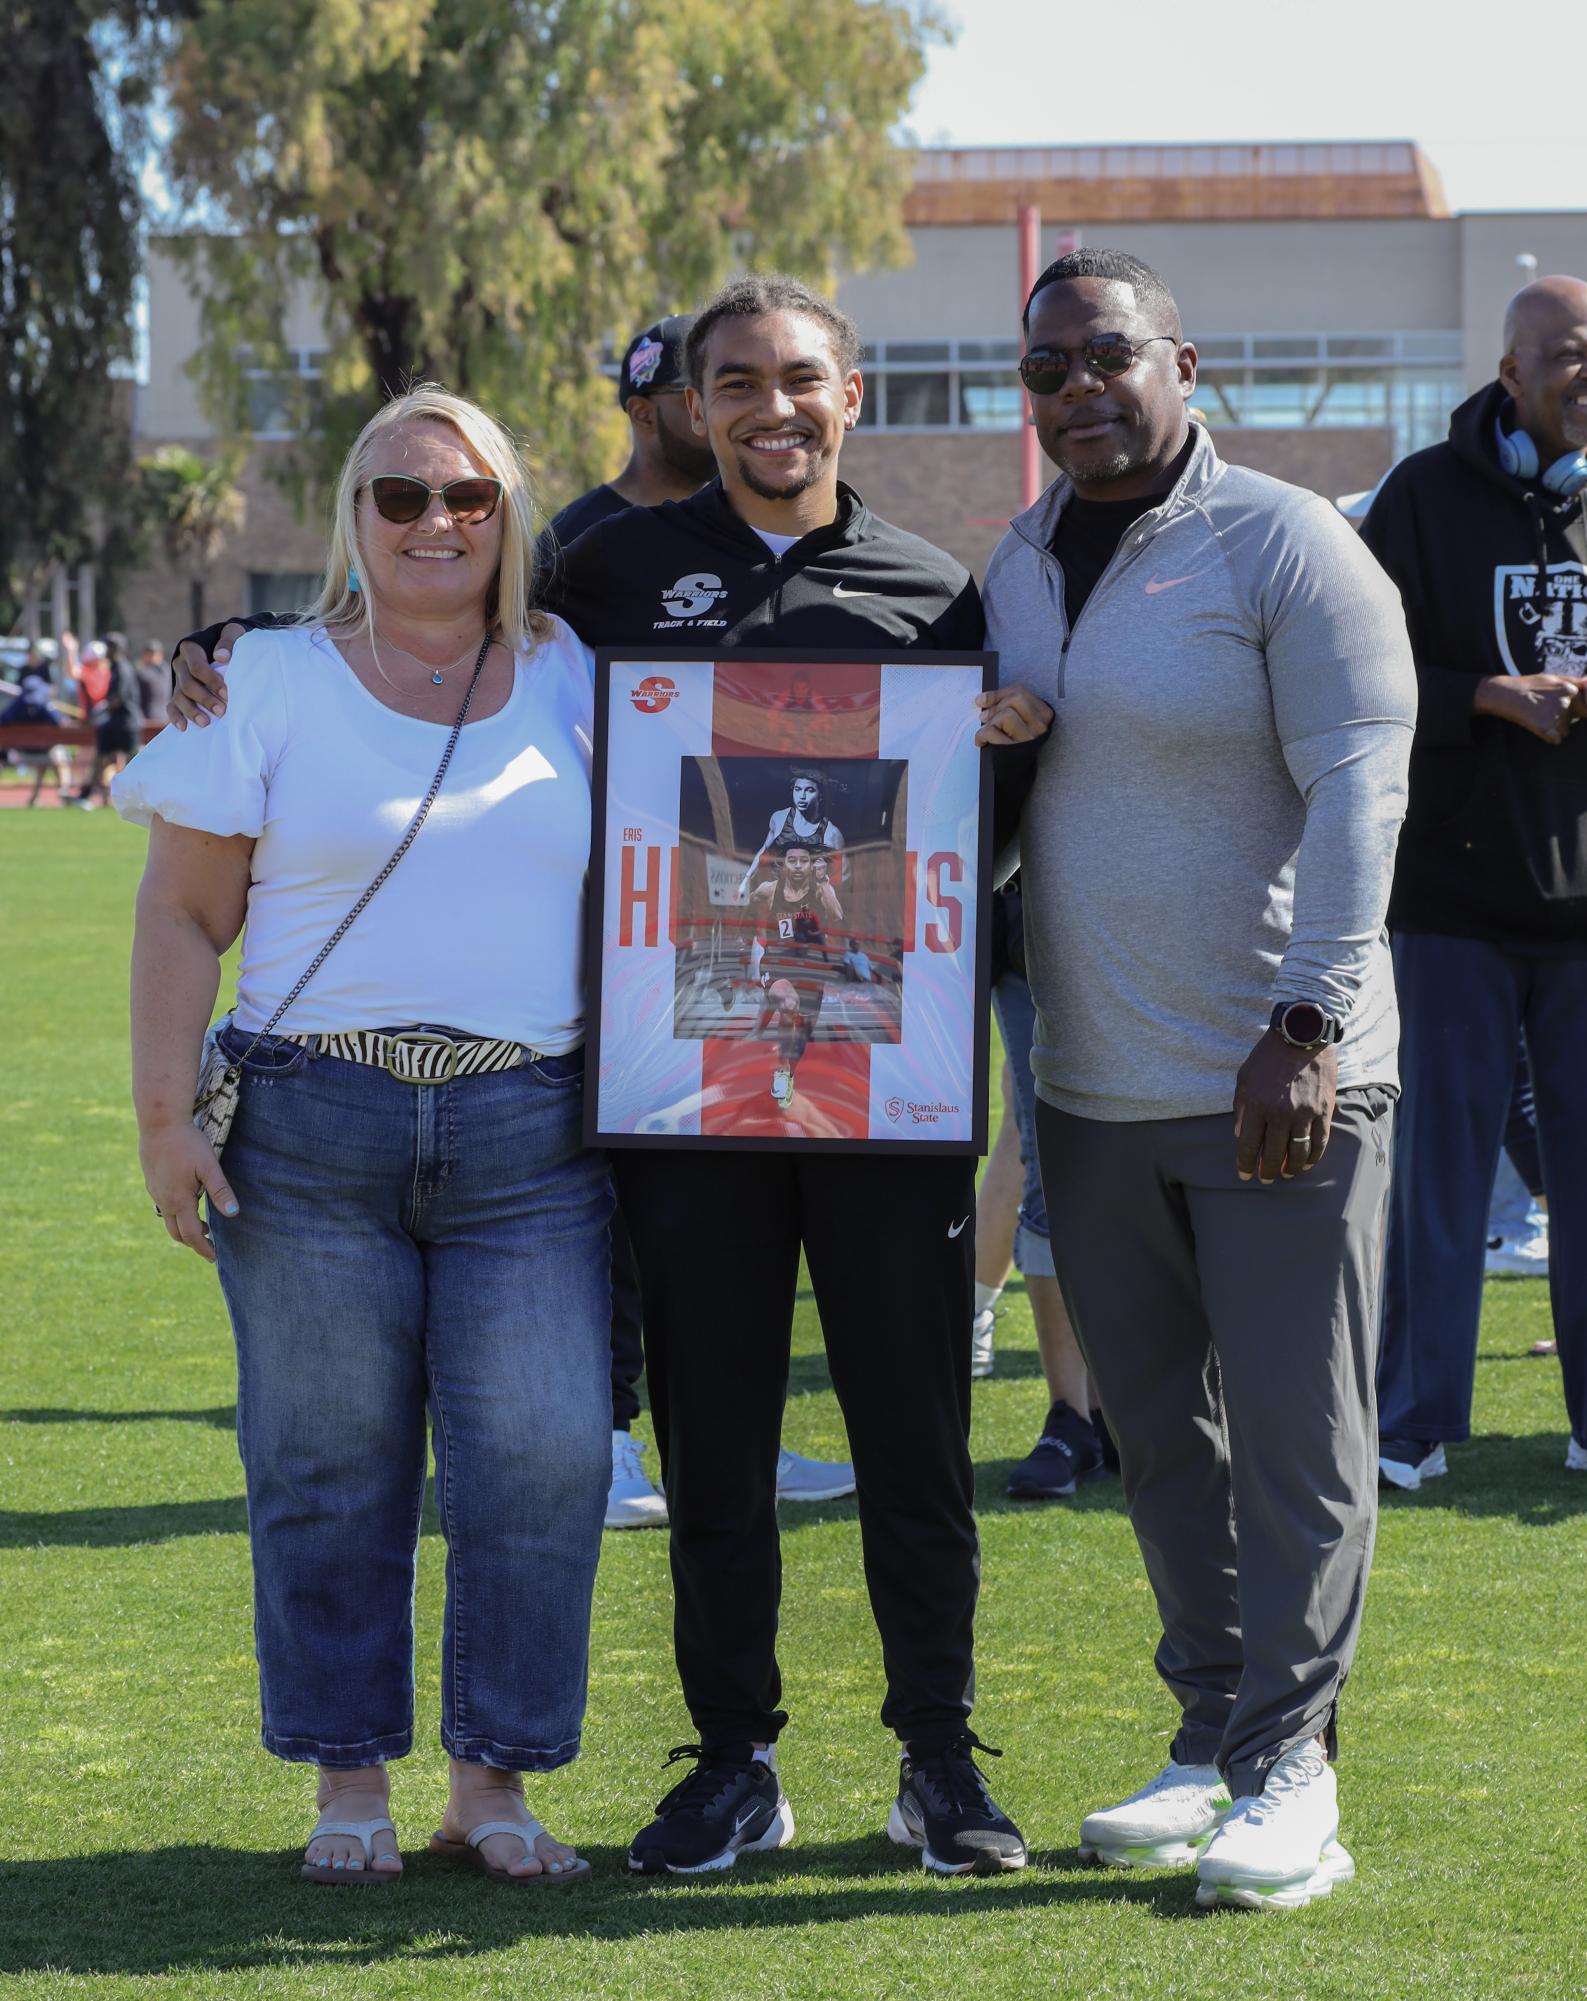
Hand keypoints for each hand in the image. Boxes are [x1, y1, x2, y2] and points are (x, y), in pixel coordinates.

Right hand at [140, 1121, 238, 1260]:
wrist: (159, 1121)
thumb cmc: (187, 1142)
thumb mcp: (209, 1166)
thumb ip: (220, 1191)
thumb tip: (233, 1214)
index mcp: (179, 1200)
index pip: (191, 1234)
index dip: (203, 1248)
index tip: (214, 1257)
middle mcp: (164, 1200)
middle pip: (176, 1232)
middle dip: (193, 1242)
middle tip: (208, 1245)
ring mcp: (154, 1190)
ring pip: (168, 1219)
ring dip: (184, 1227)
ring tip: (201, 1227)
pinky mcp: (151, 1180)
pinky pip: (162, 1205)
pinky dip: (175, 1213)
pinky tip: (186, 1203)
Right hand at [166, 622, 246, 730]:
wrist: (225, 649)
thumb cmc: (231, 642)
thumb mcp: (233, 633)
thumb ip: (228, 640)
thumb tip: (220, 657)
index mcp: (191, 648)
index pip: (197, 667)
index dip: (211, 681)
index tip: (227, 694)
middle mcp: (180, 664)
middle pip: (187, 685)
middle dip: (204, 699)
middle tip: (222, 712)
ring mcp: (177, 680)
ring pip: (179, 697)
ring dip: (191, 711)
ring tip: (205, 723)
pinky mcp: (178, 693)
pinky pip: (172, 706)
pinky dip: (176, 717)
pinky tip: (184, 728)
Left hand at [976, 683, 1053, 746]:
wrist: (1016, 774)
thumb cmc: (1014, 744)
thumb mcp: (1017, 720)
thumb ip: (1004, 705)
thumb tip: (982, 700)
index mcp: (1043, 714)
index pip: (1020, 691)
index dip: (998, 693)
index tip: (984, 700)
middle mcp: (1040, 726)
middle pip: (1015, 699)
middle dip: (995, 706)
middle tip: (985, 718)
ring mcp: (1029, 738)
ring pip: (1006, 714)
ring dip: (990, 722)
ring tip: (987, 731)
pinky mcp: (1016, 750)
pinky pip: (993, 732)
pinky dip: (981, 735)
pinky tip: (981, 741)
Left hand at [1233, 1031, 1337, 1185]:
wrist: (1302, 1035)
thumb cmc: (1269, 1055)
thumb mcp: (1244, 1077)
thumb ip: (1241, 1107)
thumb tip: (1239, 1134)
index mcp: (1258, 1105)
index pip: (1249, 1146)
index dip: (1245, 1165)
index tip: (1244, 1175)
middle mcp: (1281, 1113)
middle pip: (1273, 1155)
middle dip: (1267, 1171)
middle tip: (1265, 1178)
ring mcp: (1305, 1114)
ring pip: (1298, 1153)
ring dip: (1291, 1168)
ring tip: (1285, 1173)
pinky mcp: (1324, 1111)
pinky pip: (1320, 1142)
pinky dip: (1313, 1157)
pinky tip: (1306, 1163)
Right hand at [1473, 673, 1586, 744]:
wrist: (1505, 694)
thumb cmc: (1530, 685)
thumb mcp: (1554, 678)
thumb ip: (1575, 682)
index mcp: (1569, 689)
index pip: (1581, 707)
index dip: (1569, 708)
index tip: (1551, 702)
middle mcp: (1565, 702)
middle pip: (1572, 720)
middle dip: (1562, 718)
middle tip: (1542, 708)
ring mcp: (1555, 715)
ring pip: (1565, 730)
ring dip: (1555, 728)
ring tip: (1538, 716)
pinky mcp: (1545, 727)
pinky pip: (1556, 739)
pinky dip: (1548, 736)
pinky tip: (1537, 725)